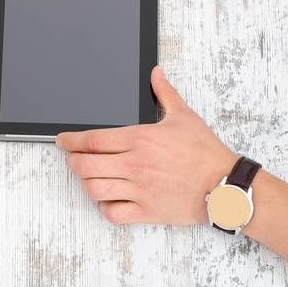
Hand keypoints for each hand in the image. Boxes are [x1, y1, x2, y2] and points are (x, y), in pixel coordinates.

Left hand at [56, 67, 237, 225]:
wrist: (225, 183)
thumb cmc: (205, 152)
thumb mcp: (184, 116)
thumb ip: (164, 93)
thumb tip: (155, 73)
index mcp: (140, 139)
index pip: (92, 140)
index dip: (70, 140)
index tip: (63, 141)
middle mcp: (135, 164)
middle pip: (85, 165)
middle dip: (72, 162)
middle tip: (73, 159)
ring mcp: (139, 189)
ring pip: (94, 189)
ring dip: (87, 183)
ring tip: (90, 178)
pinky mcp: (147, 210)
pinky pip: (113, 213)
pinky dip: (105, 208)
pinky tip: (109, 200)